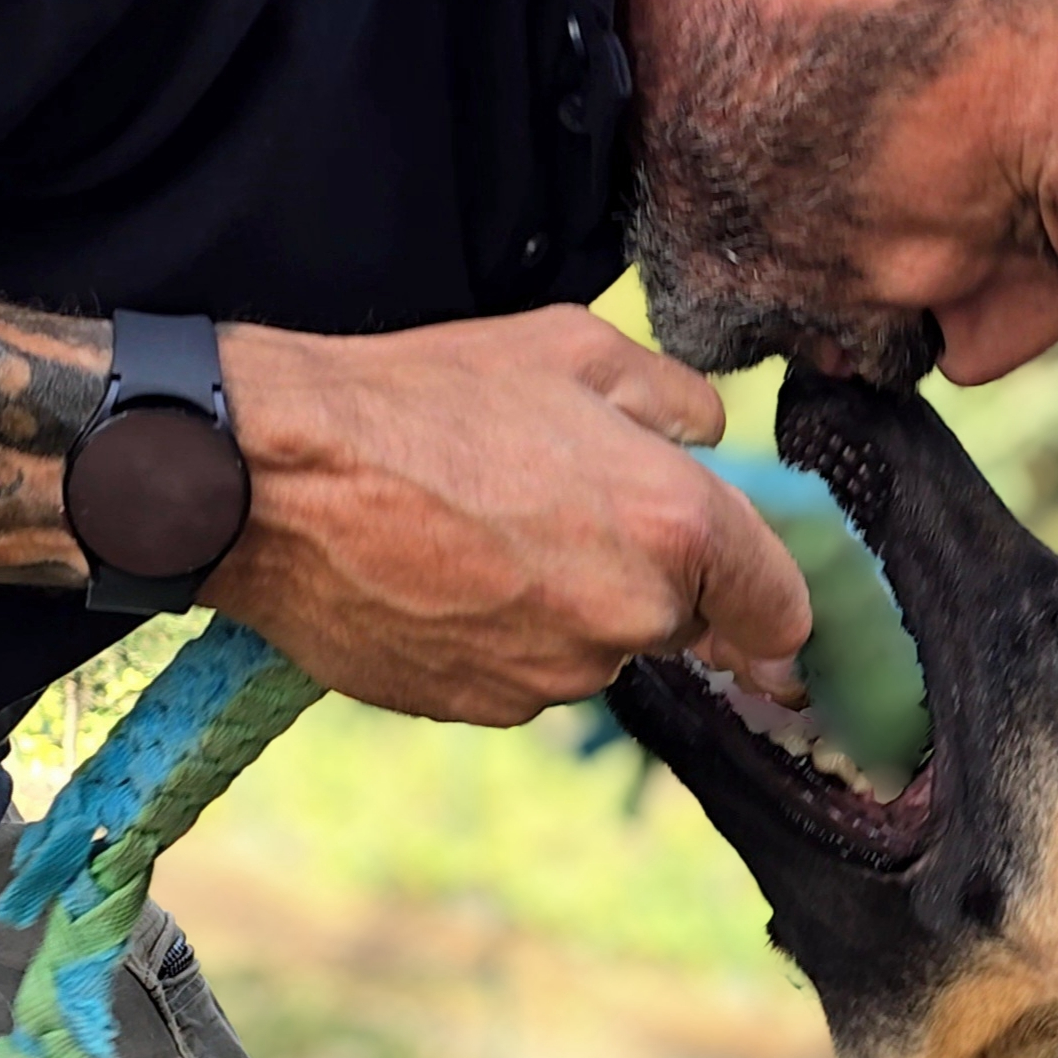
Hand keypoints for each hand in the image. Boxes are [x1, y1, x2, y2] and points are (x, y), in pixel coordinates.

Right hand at [201, 309, 810, 724]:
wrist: (274, 481)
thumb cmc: (421, 400)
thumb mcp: (571, 349)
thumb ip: (676, 400)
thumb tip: (710, 439)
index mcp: (677, 526)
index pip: (783, 607)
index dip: (773, 600)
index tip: (762, 605)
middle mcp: (632, 616)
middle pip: (685, 623)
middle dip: (652, 577)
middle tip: (565, 509)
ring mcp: (558, 674)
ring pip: (600, 649)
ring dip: (571, 606)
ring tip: (484, 533)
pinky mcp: (489, 709)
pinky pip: (528, 675)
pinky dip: (505, 637)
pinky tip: (445, 577)